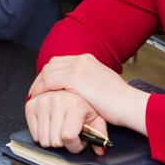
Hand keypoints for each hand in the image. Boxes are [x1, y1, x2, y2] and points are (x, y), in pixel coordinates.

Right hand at [25, 89, 108, 155]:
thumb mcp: (96, 117)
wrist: (70, 86)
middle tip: (69, 132)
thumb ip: (100, 134)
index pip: (68, 137)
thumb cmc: (83, 104)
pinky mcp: (31, 105)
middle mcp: (57, 101)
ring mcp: (42, 102)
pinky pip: (34, 133)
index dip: (75, 145)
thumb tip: (100, 150)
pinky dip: (41, 135)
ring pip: (43, 140)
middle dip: (64, 143)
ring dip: (52, 139)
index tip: (79, 140)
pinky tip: (50, 126)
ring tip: (60, 128)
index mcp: (74, 104)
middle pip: (55, 141)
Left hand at [29, 54, 149, 133]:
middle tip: (35, 91)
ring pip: (48, 72)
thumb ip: (89, 81)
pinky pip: (50, 82)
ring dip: (38, 84)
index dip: (48, 73)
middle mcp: (81, 60)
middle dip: (41, 78)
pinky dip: (41, 90)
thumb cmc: (120, 100)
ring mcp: (78, 68)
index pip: (60, 62)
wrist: (130, 104)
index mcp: (88, 59)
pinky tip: (38, 99)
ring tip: (34, 97)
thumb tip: (81, 88)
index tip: (43, 85)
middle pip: (52, 65)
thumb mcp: (103, 83)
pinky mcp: (75, 79)